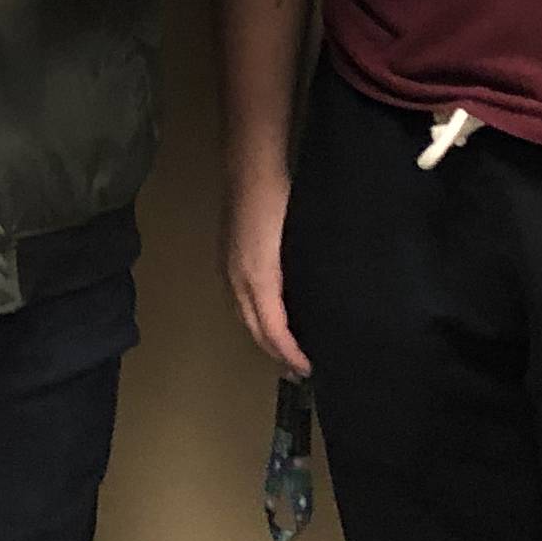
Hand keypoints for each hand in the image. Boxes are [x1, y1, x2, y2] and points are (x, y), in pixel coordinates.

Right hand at [225, 174, 310, 373]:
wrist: (250, 171)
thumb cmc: (279, 204)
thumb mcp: (295, 245)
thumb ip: (298, 283)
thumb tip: (312, 311)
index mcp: (258, 282)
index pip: (274, 332)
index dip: (290, 354)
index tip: (308, 369)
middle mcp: (239, 282)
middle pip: (255, 330)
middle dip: (276, 353)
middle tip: (298, 369)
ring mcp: (230, 270)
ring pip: (246, 316)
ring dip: (264, 336)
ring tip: (283, 347)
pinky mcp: (229, 259)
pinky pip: (242, 300)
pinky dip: (256, 317)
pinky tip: (268, 313)